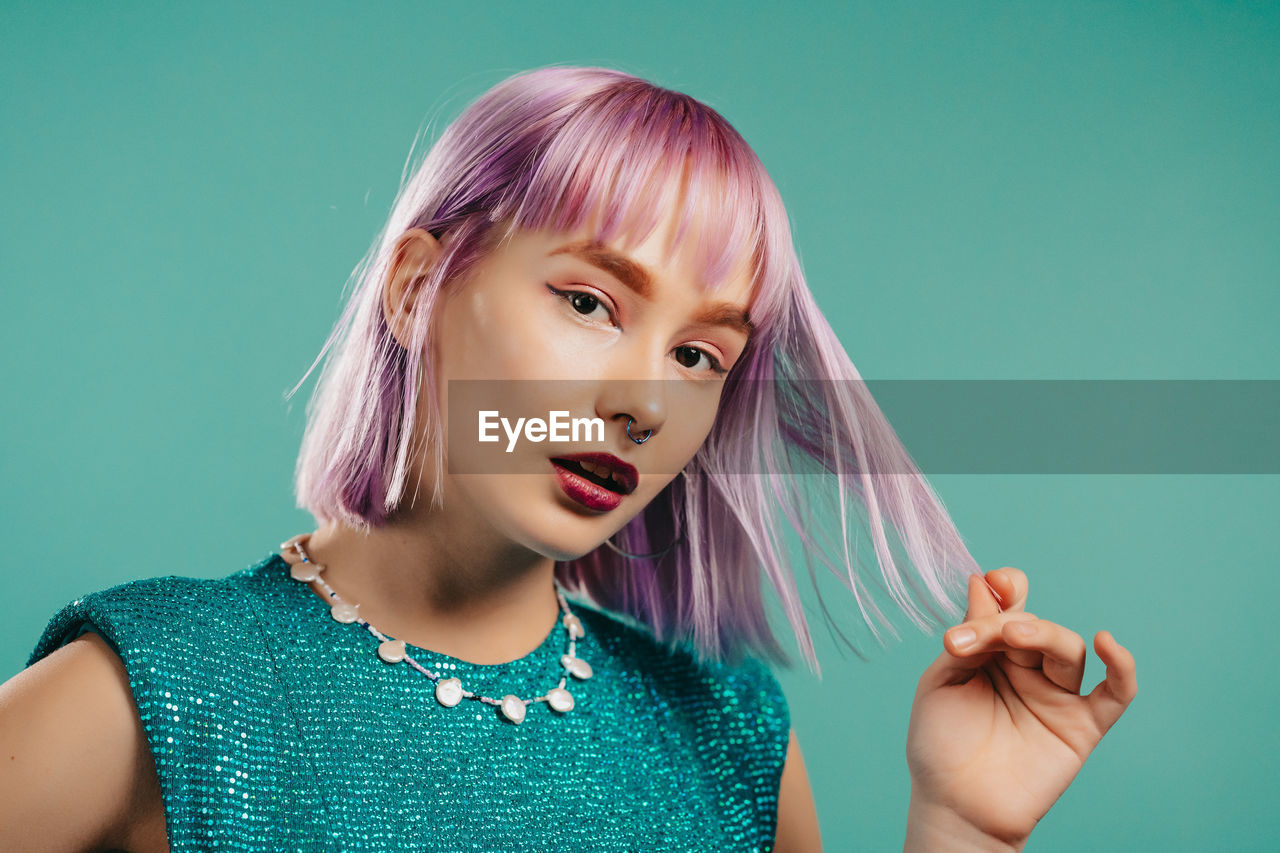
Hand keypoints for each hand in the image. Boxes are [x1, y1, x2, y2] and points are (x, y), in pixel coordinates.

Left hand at [904, 569, 1136, 848]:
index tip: (990, 582)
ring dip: (1044, 634)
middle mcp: (1027, 668)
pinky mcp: (1081, 727)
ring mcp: (1056, 696)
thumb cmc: (940, 745)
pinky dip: (1121, 667)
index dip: (1005, 588)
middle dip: (1009, 621)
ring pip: (1068, 650)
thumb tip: (982, 581)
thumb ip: (968, 637)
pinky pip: (1116, 694)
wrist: (954, 805)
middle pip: (1035, 625)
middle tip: (974, 638)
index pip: (1008, 606)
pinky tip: (1108, 642)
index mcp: (992, 652)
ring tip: (1013, 635)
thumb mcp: (942, 680)